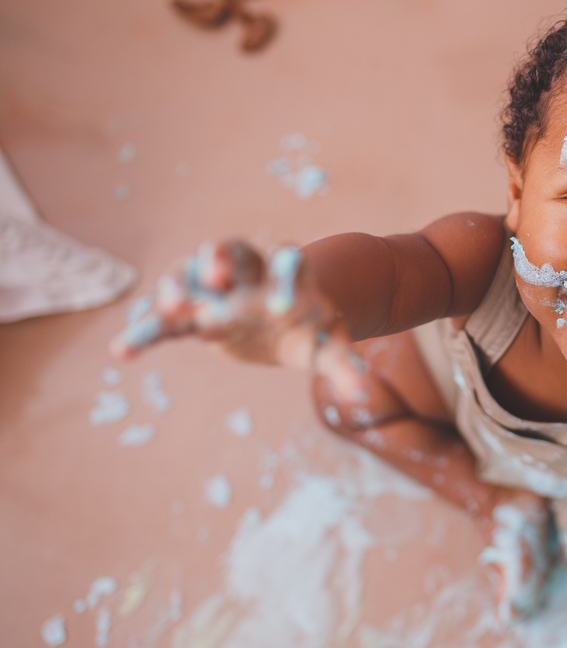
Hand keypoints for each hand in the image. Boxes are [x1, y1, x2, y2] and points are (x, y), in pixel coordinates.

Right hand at [110, 239, 368, 403]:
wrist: (285, 318)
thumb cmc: (310, 324)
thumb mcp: (329, 343)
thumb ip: (343, 365)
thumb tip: (362, 397)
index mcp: (288, 273)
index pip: (288, 262)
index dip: (287, 278)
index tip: (287, 306)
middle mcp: (247, 273)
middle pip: (231, 250)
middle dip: (220, 256)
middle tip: (216, 274)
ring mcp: (215, 288)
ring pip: (190, 275)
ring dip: (178, 287)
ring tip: (170, 308)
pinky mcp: (192, 313)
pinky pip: (163, 319)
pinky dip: (145, 331)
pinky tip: (123, 352)